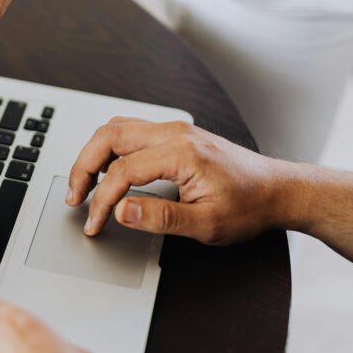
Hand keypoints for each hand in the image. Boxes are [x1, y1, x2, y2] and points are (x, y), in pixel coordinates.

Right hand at [67, 118, 291, 244]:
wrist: (278, 191)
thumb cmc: (249, 206)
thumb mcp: (206, 224)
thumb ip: (160, 218)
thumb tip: (121, 210)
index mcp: (181, 153)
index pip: (122, 172)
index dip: (101, 200)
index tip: (94, 223)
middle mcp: (175, 134)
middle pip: (109, 136)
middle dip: (83, 167)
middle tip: (73, 196)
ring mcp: (175, 130)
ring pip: (116, 129)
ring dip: (93, 154)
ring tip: (83, 185)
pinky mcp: (175, 135)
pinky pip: (130, 132)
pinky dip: (109, 150)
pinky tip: (107, 172)